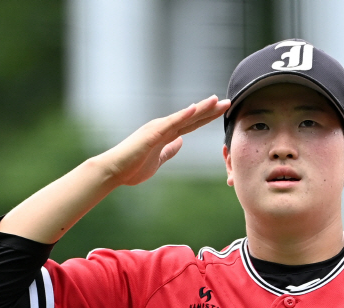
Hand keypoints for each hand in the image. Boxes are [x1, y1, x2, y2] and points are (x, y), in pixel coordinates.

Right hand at [99, 95, 230, 186]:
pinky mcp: (152, 133)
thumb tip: (181, 142)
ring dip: (201, 108)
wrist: (115, 170)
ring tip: (217, 100)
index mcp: (166, 133)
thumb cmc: (133, 167)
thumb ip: (170, 150)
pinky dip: (183, 115)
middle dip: (210, 110)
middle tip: (228, 102)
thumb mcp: (159, 160)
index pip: (192, 124)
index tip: (222, 111)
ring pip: (184, 117)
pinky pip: (171, 123)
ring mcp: (158, 128)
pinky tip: (195, 108)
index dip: (207, 117)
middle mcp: (164, 127)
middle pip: (192, 117)